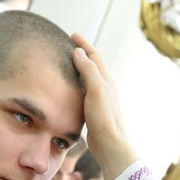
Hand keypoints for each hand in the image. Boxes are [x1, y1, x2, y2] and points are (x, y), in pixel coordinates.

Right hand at [71, 33, 136, 179]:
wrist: (110, 144)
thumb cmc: (104, 119)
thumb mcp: (96, 90)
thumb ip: (88, 70)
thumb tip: (79, 52)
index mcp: (106, 81)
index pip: (94, 56)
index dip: (84, 44)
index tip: (73, 35)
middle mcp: (105, 88)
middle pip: (94, 65)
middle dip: (83, 53)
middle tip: (70, 45)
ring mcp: (101, 100)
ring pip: (90, 78)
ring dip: (81, 69)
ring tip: (69, 64)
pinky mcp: (95, 111)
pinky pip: (86, 92)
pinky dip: (79, 84)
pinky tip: (72, 90)